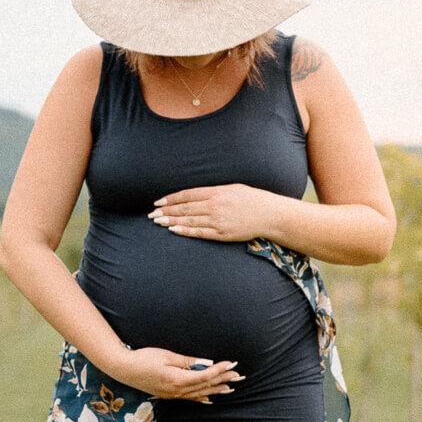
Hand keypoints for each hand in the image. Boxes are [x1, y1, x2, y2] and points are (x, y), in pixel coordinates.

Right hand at [114, 346, 243, 402]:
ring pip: (199, 393)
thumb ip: (187, 361)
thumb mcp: (166, 356)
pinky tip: (209, 398)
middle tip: (238, 376)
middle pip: (205, 385)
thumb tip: (206, 364)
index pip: (204, 376)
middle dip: (223, 380)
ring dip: (215, 390)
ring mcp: (172, 394)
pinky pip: (189, 398)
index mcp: (177, 379)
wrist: (123, 369)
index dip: (220, 370)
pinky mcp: (168, 394)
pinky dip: (202, 397)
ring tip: (230, 388)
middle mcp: (177, 390)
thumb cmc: (143, 358)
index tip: (231, 364)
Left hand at [148, 184, 282, 242]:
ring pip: (189, 221)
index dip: (171, 199)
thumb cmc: (251, 199)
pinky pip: (199, 233)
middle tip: (151, 214)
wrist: (269, 214)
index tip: (158, 202)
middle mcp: (215, 206)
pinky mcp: (222, 234)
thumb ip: (212, 191)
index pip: (187, 195)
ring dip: (171, 221)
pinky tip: (173, 230)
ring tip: (157, 222)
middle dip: (166, 211)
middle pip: (184, 208)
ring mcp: (218, 221)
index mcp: (216, 192)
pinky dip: (185, 231)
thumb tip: (192, 195)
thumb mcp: (231, 188)